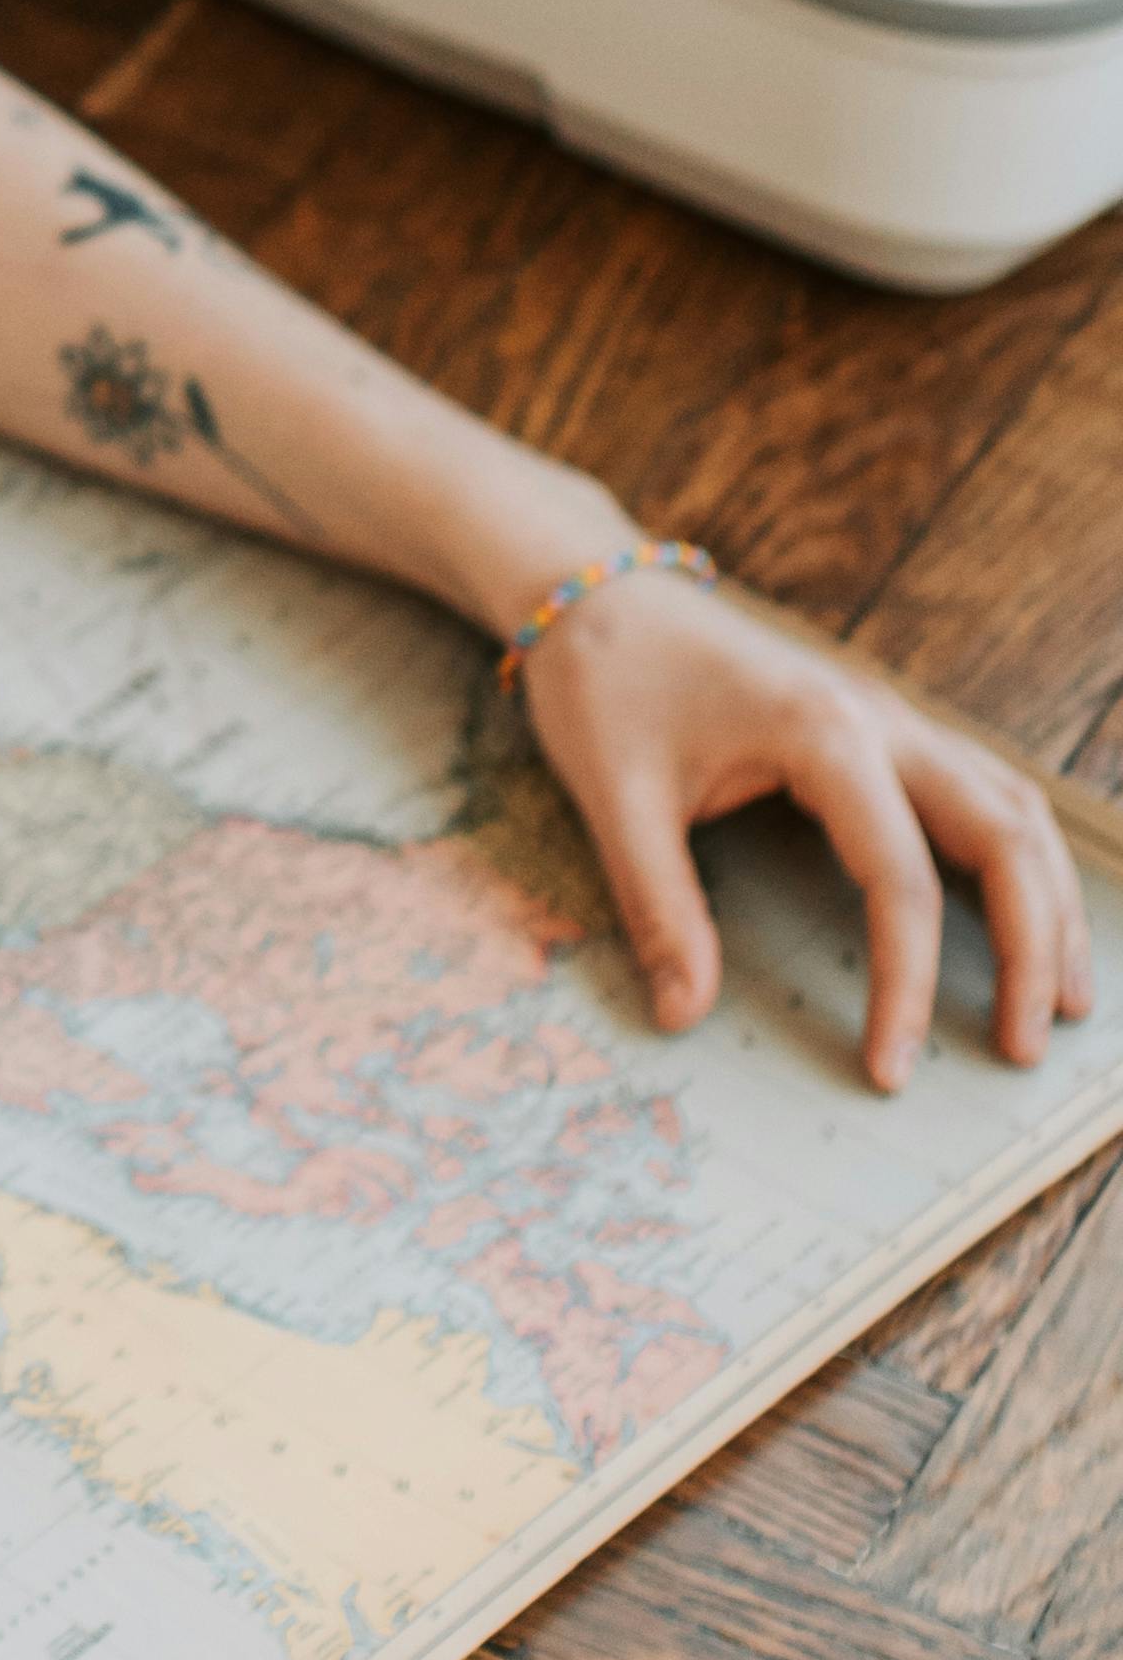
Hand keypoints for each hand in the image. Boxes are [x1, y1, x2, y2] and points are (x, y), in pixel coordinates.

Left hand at [523, 569, 1093, 1089]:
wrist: (595, 590)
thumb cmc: (603, 684)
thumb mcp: (616, 798)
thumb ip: (659, 908)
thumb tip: (684, 1014)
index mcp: (823, 733)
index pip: (901, 880)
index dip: (905, 986)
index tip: (890, 1068)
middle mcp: (881, 718)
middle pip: (1004, 834)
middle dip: (1034, 946)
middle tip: (1025, 1046)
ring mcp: (891, 716)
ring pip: (1013, 807)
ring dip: (1049, 900)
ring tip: (1064, 996)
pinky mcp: (882, 726)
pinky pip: (984, 789)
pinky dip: (1020, 856)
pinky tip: (1024, 914)